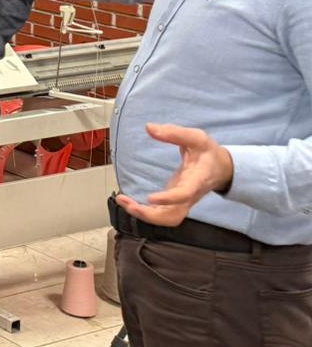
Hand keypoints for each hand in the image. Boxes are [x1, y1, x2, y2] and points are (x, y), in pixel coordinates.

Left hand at [116, 123, 235, 225]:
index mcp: (197, 179)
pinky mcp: (176, 202)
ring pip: (167, 218)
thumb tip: (149, 127)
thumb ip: (174, 133)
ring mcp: (183, 201)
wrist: (222, 168)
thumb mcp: (196, 137)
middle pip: (173, 215)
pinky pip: (162, 214)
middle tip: (128, 204)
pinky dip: (145, 212)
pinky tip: (129, 202)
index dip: (169, 199)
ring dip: (144, 215)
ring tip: (123, 201)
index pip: (185, 194)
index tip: (150, 198)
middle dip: (150, 215)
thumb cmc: (208, 152)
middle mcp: (190, 195)